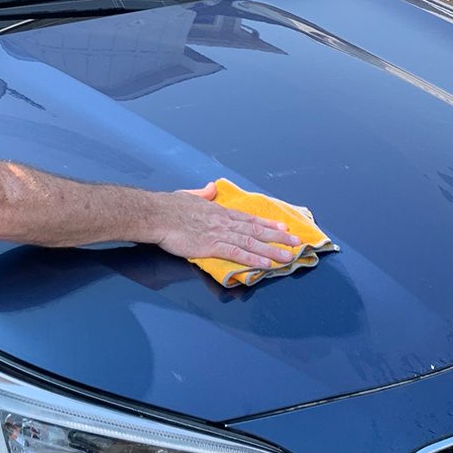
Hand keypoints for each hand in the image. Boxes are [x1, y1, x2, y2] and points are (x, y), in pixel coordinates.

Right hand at [156, 182, 302, 267]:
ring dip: (272, 250)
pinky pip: (236, 253)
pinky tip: (265, 264)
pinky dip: (253, 259)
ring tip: (288, 257)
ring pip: (251, 243)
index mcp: (218, 211)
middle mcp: (223, 222)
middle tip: (296, 242)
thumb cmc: (167, 206)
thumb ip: (201, 194)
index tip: (282, 227)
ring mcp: (218, 234)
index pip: (248, 219)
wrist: (156, 214)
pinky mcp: (211, 246)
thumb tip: (209, 188)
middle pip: (255, 230)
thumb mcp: (187, 195)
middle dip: (278, 237)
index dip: (267, 224)